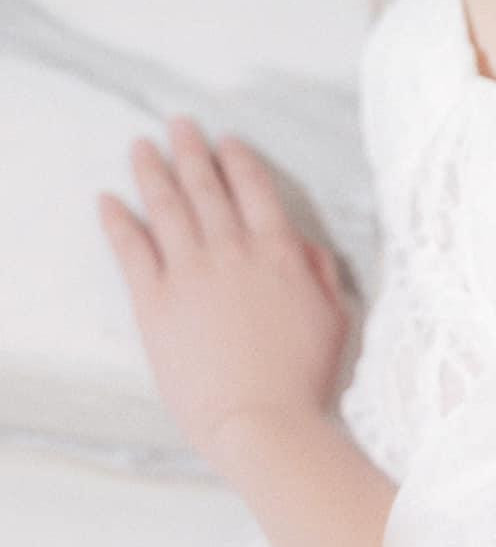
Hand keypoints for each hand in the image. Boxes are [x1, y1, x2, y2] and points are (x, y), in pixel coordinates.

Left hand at [98, 116, 351, 474]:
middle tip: (179, 125)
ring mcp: (190, 274)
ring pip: (167, 206)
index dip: (237, 160)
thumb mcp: (336, 316)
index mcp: (278, 251)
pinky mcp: (155, 303)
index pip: (253, 188)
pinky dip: (118, 221)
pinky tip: (108, 200)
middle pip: (206, 187)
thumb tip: (305, 246)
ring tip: (142, 146)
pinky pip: (131, 250)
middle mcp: (232, 250)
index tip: (226, 140)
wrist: (262, 421)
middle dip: (191, 150)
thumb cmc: (305, 377)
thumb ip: (321, 273)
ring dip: (153, 171)